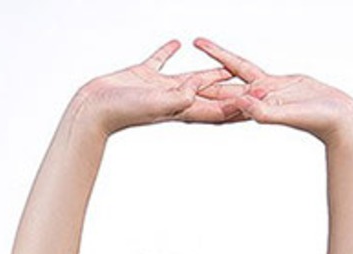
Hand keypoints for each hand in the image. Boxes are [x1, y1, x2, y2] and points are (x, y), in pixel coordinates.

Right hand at [75, 39, 241, 135]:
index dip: (240, 107)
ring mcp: (159, 88)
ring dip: (209, 76)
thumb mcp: (155, 104)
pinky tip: (176, 43)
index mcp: (181, 110)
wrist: (94, 109)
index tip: (259, 103)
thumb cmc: (121, 112)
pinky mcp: (143, 75)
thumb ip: (177, 98)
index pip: (218, 110)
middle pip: (210, 98)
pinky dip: (168, 52)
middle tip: (251, 92)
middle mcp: (175, 101)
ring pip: (190, 80)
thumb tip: (195, 91)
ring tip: (225, 69)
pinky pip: (160, 61)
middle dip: (232, 96)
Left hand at [192, 38, 352, 145]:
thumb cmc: (318, 121)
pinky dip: (236, 61)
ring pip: (233, 76)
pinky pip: (248, 69)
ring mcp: (263, 93)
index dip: (201, 97)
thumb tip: (242, 104)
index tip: (179, 90)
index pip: (221, 105)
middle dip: (200, 82)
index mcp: (253, 112)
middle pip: (221, 91)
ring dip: (215, 63)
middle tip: (178, 71)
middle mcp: (254, 103)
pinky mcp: (274, 83)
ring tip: (198, 43)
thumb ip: (266, 111)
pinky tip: (223, 53)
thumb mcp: (289, 114)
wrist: (338, 118)